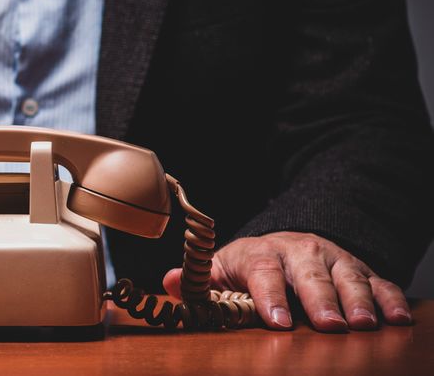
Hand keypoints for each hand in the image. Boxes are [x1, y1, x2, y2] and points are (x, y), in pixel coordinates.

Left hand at [163, 231, 411, 331]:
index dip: (270, 295)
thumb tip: (170, 283)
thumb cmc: (252, 265)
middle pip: (310, 275)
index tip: (276, 321)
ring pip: (347, 276)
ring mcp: (333, 260)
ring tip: (364, 324)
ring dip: (357, 300)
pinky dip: (390, 298)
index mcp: (261, 253)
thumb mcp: (222, 269)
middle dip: (320, 299)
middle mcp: (300, 253)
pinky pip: (379, 281)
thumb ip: (200, 281)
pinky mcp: (359, 270)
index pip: (263, 271)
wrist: (289, 242)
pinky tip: (397, 318)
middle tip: (330, 325)